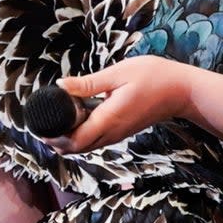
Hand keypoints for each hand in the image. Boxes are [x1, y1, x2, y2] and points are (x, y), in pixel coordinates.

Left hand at [45, 56, 192, 153]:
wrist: (182, 91)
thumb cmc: (154, 76)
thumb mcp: (119, 73)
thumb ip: (89, 83)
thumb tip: (60, 86)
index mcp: (109, 119)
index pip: (74, 141)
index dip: (54, 138)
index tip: (41, 125)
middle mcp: (112, 132)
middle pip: (78, 149)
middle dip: (57, 141)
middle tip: (45, 123)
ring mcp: (119, 134)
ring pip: (87, 146)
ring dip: (69, 139)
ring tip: (58, 120)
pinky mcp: (123, 131)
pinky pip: (97, 140)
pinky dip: (82, 135)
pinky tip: (79, 117)